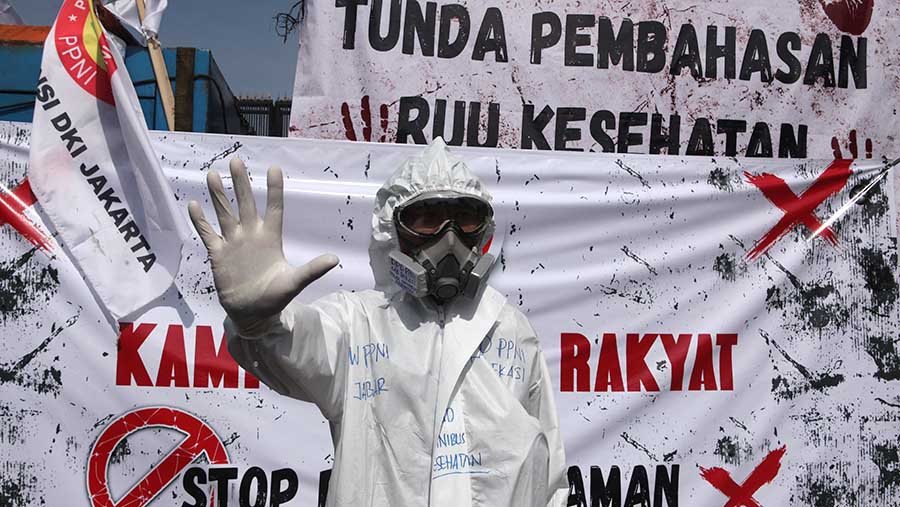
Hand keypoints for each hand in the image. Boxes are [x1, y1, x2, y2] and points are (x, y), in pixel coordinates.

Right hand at [188, 158, 338, 334]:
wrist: (252, 314)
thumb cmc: (275, 298)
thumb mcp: (294, 283)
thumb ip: (312, 270)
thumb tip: (335, 260)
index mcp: (270, 238)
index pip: (273, 209)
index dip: (274, 189)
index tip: (274, 168)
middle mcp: (251, 235)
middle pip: (245, 204)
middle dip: (241, 183)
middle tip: (236, 160)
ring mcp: (233, 243)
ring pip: (225, 213)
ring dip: (219, 195)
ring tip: (213, 174)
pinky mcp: (218, 254)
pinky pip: (208, 233)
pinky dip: (200, 221)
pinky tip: (193, 204)